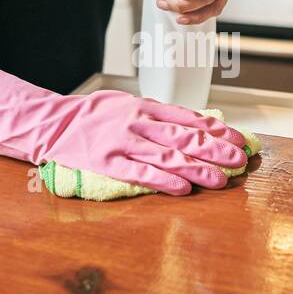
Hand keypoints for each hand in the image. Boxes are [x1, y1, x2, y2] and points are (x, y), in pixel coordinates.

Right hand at [39, 91, 247, 194]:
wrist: (53, 122)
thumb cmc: (94, 115)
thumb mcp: (128, 104)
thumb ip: (158, 115)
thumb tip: (196, 125)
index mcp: (145, 106)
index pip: (190, 118)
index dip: (218, 130)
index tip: (240, 139)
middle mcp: (138, 122)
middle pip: (185, 137)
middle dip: (216, 150)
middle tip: (240, 161)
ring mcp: (123, 143)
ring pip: (168, 156)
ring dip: (198, 169)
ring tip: (221, 180)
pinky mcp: (108, 164)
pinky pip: (141, 173)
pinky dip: (164, 181)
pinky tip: (183, 189)